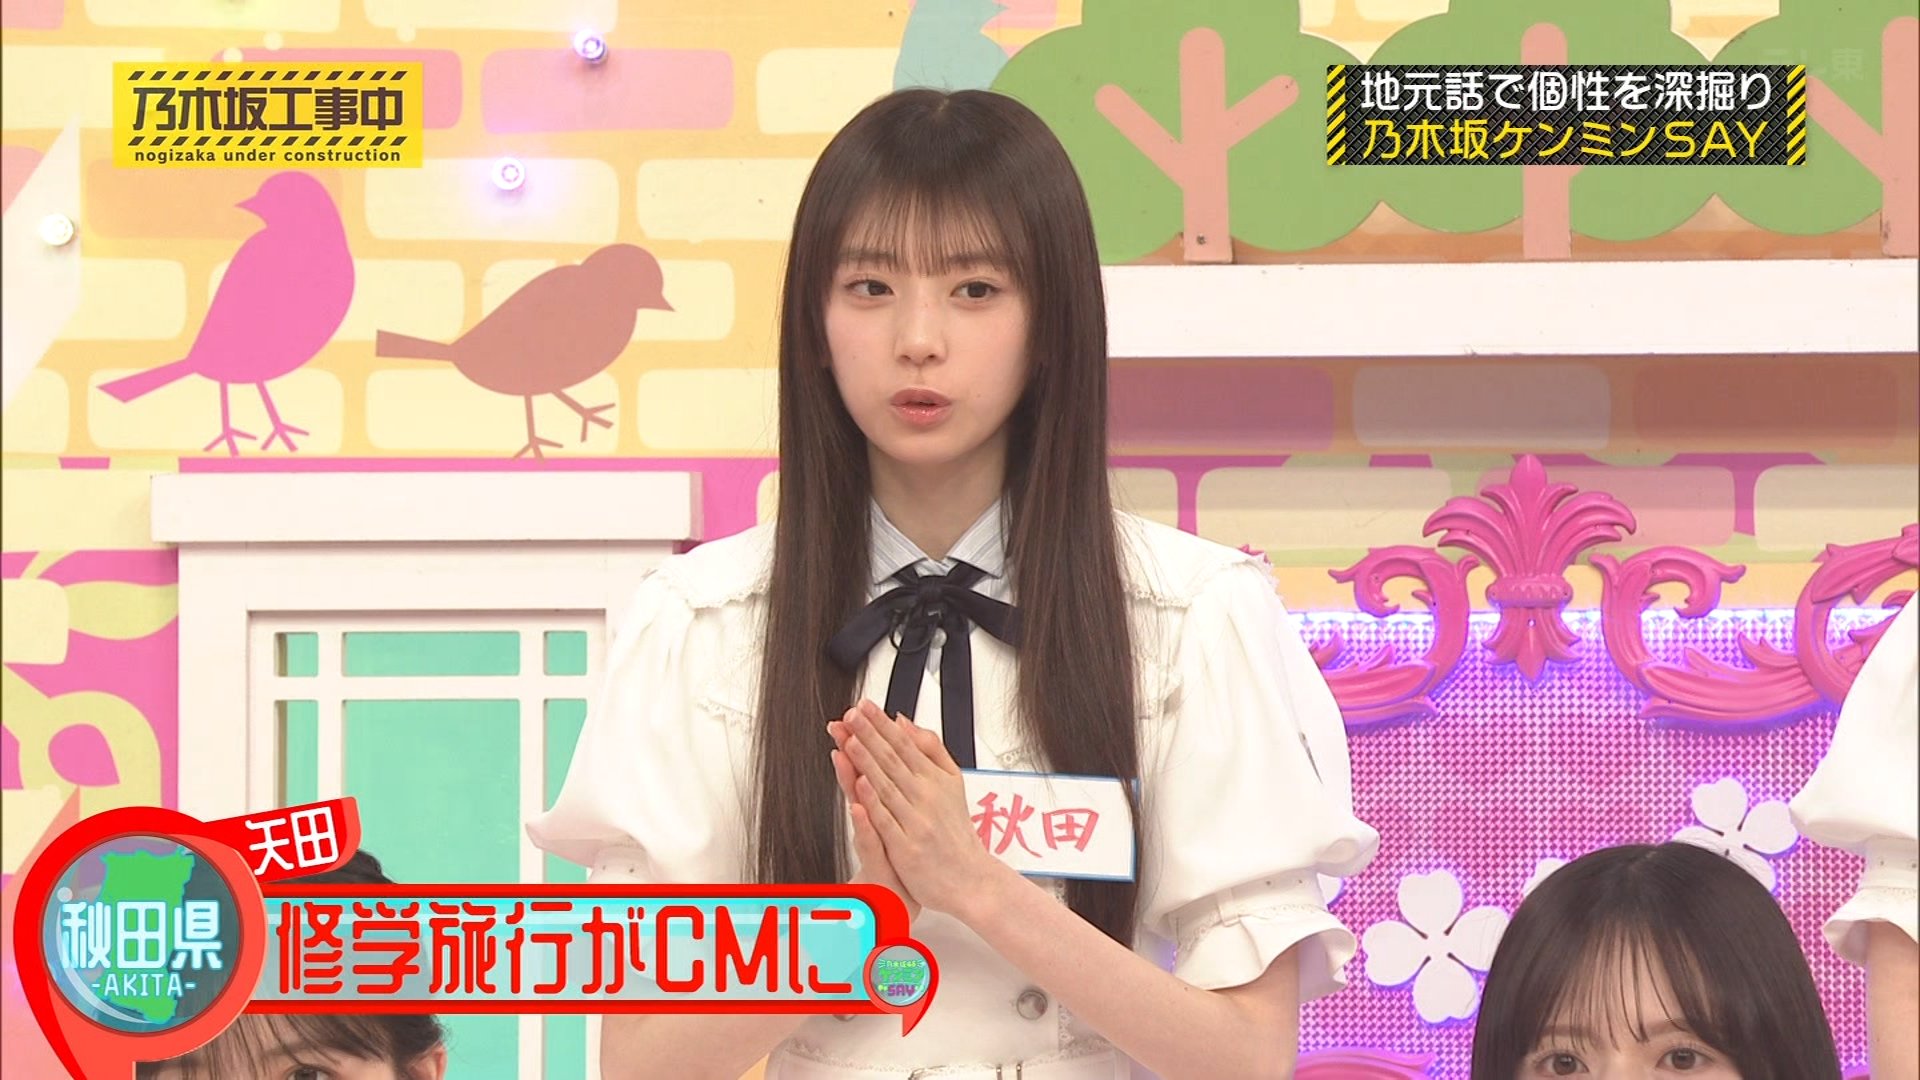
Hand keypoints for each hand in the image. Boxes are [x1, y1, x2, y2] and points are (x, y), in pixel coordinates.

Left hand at [828, 699, 1002, 922]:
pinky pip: (886, 821)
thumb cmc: (956, 832)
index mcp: (936, 779)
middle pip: (893, 760)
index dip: (882, 724)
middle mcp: (927, 797)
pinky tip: (860, 784)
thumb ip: (930, 750)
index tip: (865, 707)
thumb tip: (904, 723)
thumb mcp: (952, 782)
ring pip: (887, 785)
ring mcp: (916, 822)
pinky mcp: (906, 847)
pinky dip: (873, 802)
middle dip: (870, 735)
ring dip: (866, 761)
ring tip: (850, 739)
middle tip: (852, 715)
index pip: (905, 744)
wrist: (970, 879)